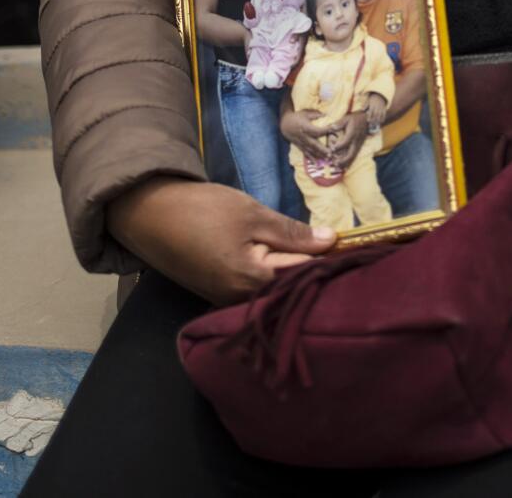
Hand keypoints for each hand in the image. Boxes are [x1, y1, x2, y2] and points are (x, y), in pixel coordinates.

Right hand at [106, 176, 336, 304]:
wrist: (149, 214)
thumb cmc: (202, 210)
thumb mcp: (251, 213)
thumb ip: (291, 232)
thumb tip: (331, 242)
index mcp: (255, 281)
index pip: (307, 274)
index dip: (334, 260)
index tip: (362, 249)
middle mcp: (243, 301)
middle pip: (292, 288)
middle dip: (318, 271)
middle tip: (347, 249)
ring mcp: (229, 301)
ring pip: (274, 290)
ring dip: (296, 274)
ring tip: (321, 254)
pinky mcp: (218, 295)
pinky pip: (256, 291)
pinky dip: (274, 277)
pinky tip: (287, 261)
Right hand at [282, 107, 359, 158]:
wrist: (284, 124)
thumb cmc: (296, 117)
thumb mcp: (305, 113)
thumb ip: (315, 115)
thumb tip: (326, 115)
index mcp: (306, 128)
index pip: (318, 131)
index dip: (326, 131)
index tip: (334, 131)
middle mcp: (304, 137)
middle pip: (315, 144)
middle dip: (323, 149)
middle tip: (331, 153)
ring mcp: (301, 143)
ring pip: (311, 150)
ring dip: (319, 155)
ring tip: (328, 159)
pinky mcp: (299, 146)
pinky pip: (306, 153)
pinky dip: (311, 158)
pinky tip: (316, 163)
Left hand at [363, 94, 388, 134]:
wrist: (380, 95)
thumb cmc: (372, 99)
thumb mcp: (368, 101)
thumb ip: (365, 105)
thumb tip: (362, 109)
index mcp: (372, 105)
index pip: (371, 112)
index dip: (369, 116)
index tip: (368, 120)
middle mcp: (377, 107)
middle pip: (375, 115)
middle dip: (374, 120)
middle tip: (372, 125)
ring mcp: (381, 108)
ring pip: (380, 115)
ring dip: (378, 120)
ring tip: (376, 124)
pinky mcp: (384, 109)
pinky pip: (384, 114)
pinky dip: (383, 118)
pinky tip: (381, 122)